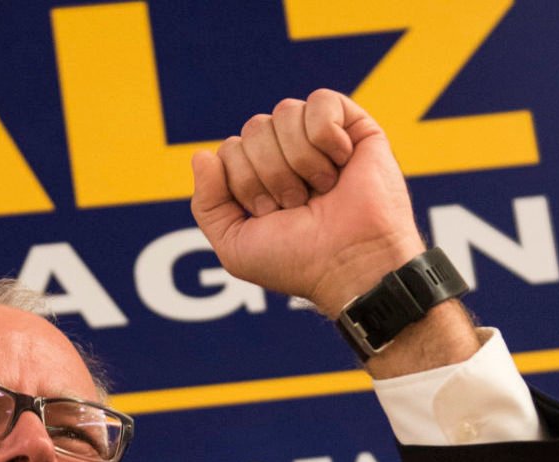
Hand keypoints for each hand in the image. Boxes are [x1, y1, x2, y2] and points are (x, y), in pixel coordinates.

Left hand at [190, 90, 423, 314]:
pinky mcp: (355, 127)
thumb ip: (207, 204)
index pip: (230, 150)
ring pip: (284, 113)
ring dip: (299, 160)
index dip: (244, 183)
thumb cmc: (298, 261)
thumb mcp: (235, 245)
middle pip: (254, 128)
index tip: (272, 215)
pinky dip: (325, 136)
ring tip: (322, 189)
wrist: (350, 264)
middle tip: (298, 204)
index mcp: (260, 177)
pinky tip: (341, 161)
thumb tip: (203, 156)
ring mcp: (322, 139)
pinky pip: (321, 101)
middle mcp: (289, 154)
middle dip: (270, 173)